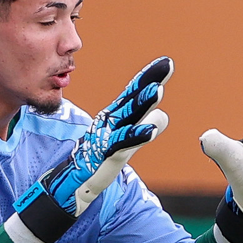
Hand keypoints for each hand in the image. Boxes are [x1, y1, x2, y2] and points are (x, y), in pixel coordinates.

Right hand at [42, 56, 171, 215]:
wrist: (75, 181)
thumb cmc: (100, 156)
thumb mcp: (127, 140)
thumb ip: (144, 125)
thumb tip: (164, 115)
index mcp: (116, 115)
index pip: (134, 92)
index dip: (149, 77)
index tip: (166, 62)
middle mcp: (111, 120)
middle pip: (134, 97)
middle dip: (150, 81)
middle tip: (167, 64)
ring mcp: (108, 135)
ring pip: (129, 117)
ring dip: (143, 103)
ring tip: (158, 90)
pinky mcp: (107, 153)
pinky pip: (123, 143)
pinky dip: (137, 136)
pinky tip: (151, 130)